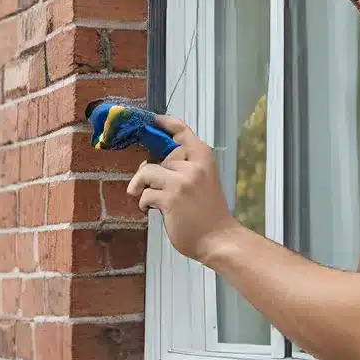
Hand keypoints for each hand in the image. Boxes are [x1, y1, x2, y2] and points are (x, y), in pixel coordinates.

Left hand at [126, 115, 238, 261]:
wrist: (218, 238)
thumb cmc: (209, 212)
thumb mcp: (203, 179)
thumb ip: (184, 167)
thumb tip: (152, 161)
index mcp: (204, 157)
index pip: (182, 131)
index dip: (165, 123)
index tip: (152, 121)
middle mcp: (194, 165)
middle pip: (159, 157)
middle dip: (153, 173)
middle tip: (157, 188)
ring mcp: (182, 181)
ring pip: (146, 172)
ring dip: (141, 186)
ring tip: (149, 199)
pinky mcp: (170, 198)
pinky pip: (144, 194)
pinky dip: (143, 203)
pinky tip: (152, 210)